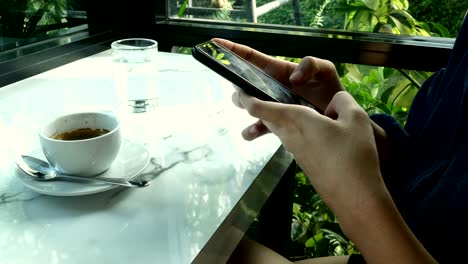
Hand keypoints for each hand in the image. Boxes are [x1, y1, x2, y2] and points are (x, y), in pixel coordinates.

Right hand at [213, 38, 343, 139]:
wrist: (338, 118)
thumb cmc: (330, 90)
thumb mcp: (325, 70)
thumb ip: (313, 65)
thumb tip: (293, 78)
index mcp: (276, 71)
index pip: (251, 58)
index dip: (232, 50)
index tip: (214, 44)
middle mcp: (269, 88)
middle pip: (244, 83)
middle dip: (238, 85)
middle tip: (242, 90)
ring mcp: (271, 106)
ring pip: (248, 105)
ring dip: (245, 107)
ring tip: (250, 109)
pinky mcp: (276, 123)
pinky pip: (259, 126)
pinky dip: (252, 130)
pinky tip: (251, 133)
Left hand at [233, 90, 383, 215]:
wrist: (354, 196)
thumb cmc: (353, 154)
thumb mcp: (356, 119)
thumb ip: (342, 101)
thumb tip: (334, 103)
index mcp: (295, 120)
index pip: (259, 108)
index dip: (245, 98)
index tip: (236, 89)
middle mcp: (289, 135)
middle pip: (266, 118)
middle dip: (253, 106)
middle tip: (244, 94)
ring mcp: (295, 151)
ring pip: (279, 129)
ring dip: (274, 118)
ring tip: (278, 106)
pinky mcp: (304, 162)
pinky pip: (293, 139)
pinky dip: (293, 129)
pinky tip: (312, 127)